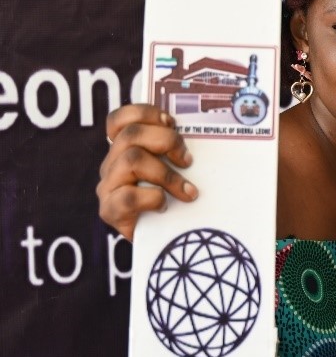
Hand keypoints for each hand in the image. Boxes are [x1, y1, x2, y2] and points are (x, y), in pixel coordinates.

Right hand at [96, 104, 195, 238]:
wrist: (164, 242)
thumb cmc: (175, 201)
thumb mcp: (176, 170)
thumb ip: (176, 152)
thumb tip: (205, 134)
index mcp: (124, 150)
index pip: (119, 119)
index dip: (144, 113)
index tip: (171, 122)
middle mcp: (112, 164)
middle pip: (130, 135)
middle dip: (166, 141)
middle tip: (188, 160)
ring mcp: (108, 187)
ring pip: (131, 160)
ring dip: (167, 174)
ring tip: (188, 191)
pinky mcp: (110, 211)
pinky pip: (128, 196)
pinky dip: (153, 197)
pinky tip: (166, 205)